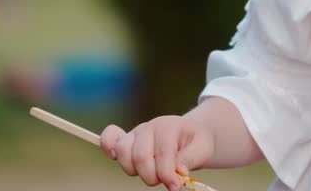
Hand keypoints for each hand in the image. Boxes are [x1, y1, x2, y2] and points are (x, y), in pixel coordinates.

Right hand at [100, 115, 214, 189]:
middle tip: (165, 181)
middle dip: (152, 176)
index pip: (162, 154)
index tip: (176, 186)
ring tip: (151, 173)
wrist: (191, 134)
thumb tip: (178, 171)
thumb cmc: (196, 142)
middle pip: (140, 157)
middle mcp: (149, 127)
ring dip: (135, 171)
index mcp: (168, 126)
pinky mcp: (126, 140)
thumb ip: (190, 159)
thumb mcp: (203, 148)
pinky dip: (108, 146)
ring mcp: (136, 133)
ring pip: (123, 152)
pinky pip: (109, 138)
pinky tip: (114, 156)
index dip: (168, 175)